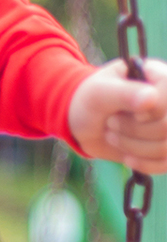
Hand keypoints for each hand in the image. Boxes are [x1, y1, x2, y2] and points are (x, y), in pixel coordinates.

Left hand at [67, 57, 166, 173]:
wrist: (83, 122)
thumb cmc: (90, 99)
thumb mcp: (100, 92)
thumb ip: (125, 93)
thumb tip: (151, 98)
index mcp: (158, 77)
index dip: (149, 111)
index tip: (123, 111)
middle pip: (166, 126)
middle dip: (132, 130)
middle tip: (110, 123)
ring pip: (165, 147)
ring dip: (133, 147)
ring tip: (113, 136)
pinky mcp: (164, 146)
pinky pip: (166, 163)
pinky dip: (144, 164)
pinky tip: (127, 158)